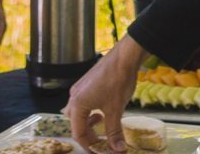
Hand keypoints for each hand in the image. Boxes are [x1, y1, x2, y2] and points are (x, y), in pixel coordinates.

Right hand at [66, 35, 145, 152]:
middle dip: (88, 133)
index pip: (78, 133)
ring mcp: (80, 88)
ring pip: (79, 112)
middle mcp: (74, 96)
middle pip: (75, 123)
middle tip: (101, 139)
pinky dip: (91, 110)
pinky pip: (84, 101)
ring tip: (102, 122)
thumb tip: (118, 150)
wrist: (125, 56)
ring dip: (89, 121)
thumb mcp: (116, 110)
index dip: (89, 145)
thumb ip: (115, 132)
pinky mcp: (86, 82)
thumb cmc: (118, 81)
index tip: (100, 151)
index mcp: (77, 105)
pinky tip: (103, 109)